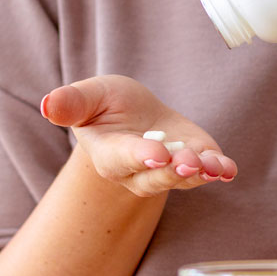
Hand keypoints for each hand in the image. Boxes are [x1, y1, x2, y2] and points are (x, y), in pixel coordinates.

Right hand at [40, 75, 236, 197]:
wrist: (134, 115)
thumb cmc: (105, 106)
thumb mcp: (88, 96)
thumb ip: (71, 103)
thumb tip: (47, 104)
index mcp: (109, 155)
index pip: (124, 159)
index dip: (140, 156)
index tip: (156, 154)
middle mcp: (140, 172)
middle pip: (157, 177)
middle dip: (173, 171)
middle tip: (187, 161)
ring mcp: (170, 170)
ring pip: (185, 178)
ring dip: (200, 173)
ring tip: (214, 166)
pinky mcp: (196, 163)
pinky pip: (208, 172)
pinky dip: (220, 170)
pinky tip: (229, 168)